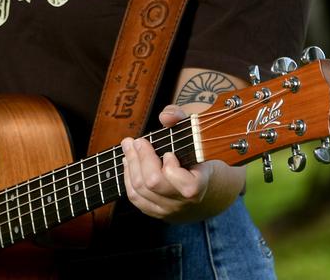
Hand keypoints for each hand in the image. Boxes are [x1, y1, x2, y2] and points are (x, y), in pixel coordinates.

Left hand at [121, 104, 237, 222]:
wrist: (201, 185)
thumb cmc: (195, 153)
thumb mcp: (193, 133)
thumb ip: (180, 119)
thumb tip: (165, 116)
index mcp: (200, 185)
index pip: (185, 185)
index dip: (172, 168)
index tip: (168, 153)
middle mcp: (183, 202)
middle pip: (153, 184)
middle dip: (141, 158)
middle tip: (137, 141)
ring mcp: (167, 210)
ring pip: (140, 191)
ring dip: (130, 165)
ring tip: (128, 147)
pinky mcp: (154, 212)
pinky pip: (135, 198)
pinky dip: (128, 177)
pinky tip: (128, 162)